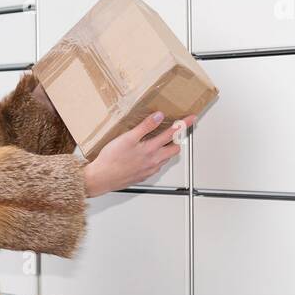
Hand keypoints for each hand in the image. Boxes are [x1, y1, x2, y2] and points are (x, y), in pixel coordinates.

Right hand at [82, 112, 196, 196]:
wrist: (102, 178)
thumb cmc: (112, 159)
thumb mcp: (127, 138)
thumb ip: (145, 126)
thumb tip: (158, 116)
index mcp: (151, 149)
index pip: (173, 134)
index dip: (184, 124)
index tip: (192, 119)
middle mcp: (154, 161)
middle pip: (174, 150)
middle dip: (177, 140)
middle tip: (176, 132)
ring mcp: (150, 170)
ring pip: (165, 158)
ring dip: (166, 150)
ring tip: (160, 143)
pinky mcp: (143, 176)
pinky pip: (156, 167)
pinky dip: (157, 159)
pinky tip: (147, 156)